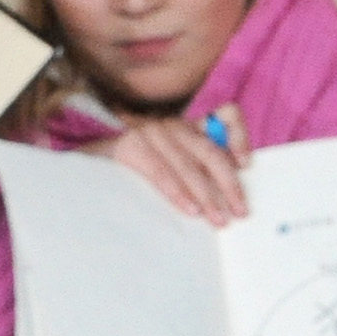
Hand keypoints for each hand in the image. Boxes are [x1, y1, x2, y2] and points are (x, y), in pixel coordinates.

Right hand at [111, 102, 248, 223]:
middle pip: (211, 151)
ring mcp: (152, 132)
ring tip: (218, 219)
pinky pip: (161, 172)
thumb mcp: (174, 166)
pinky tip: (190, 210)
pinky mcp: (132, 144)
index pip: (226, 116)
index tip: (246, 164)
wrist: (89, 167)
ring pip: (189, 166)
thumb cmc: (136, 172)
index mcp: (190, 128)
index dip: (240, 137)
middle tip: (240, 211)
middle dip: (229, 185)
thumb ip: (199, 171)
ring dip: (207, 196)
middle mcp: (174, 126)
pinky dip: (178, 193)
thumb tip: (230, 197)